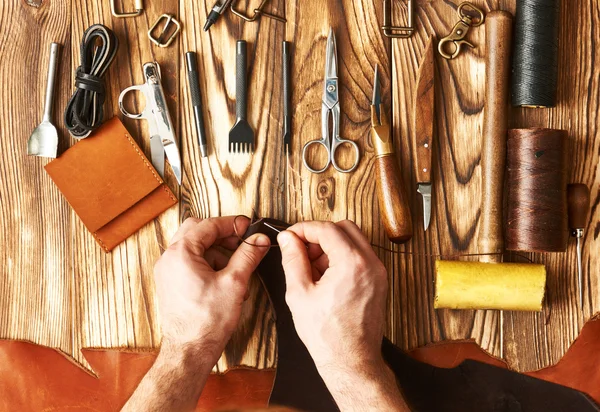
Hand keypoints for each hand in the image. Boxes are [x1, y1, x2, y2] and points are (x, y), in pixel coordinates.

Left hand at [154, 216, 269, 361]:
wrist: (190, 351)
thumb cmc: (206, 322)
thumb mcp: (234, 283)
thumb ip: (248, 255)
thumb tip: (259, 240)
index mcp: (181, 253)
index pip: (208, 225)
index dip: (232, 224)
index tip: (248, 228)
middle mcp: (169, 259)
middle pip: (197, 231)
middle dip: (221, 235)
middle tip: (240, 242)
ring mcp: (167, 272)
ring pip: (194, 247)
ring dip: (216, 252)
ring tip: (235, 270)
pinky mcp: (171, 284)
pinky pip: (189, 262)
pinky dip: (207, 264)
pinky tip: (224, 281)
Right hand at [278, 221, 407, 410]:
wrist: (351, 361)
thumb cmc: (327, 336)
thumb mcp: (299, 294)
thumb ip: (293, 260)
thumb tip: (288, 239)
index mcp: (352, 264)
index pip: (326, 229)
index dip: (303, 229)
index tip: (290, 236)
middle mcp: (371, 264)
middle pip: (344, 227)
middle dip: (319, 233)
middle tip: (301, 249)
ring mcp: (378, 272)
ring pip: (354, 239)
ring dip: (331, 244)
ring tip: (312, 267)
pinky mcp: (379, 281)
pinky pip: (360, 255)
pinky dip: (342, 256)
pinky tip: (325, 275)